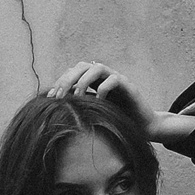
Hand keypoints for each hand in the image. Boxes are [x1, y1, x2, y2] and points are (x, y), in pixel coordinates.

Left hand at [48, 61, 194, 145]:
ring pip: (97, 68)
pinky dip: (104, 88)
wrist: (144, 128)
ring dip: (84, 81)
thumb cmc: (119, 122)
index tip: (50, 98)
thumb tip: (55, 112)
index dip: (60, 82)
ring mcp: (117, 80)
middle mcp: (105, 77)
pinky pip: (114, 80)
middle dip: (68, 79)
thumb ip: (80, 109)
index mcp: (94, 82)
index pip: (73, 72)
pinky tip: (99, 102)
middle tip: (59, 97)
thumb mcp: (94, 115)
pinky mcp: (129, 87)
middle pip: (82, 66)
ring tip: (77, 97)